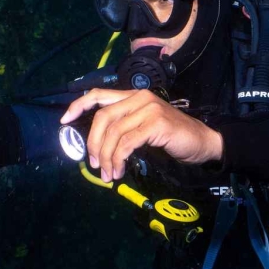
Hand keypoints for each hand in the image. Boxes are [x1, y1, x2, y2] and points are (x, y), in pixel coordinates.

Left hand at [60, 89, 223, 181]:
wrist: (203, 142)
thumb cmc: (173, 137)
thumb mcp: (144, 127)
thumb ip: (124, 128)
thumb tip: (98, 144)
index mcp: (134, 96)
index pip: (99, 94)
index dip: (79, 105)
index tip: (64, 119)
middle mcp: (140, 98)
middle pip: (103, 117)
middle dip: (93, 143)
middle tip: (93, 164)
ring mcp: (149, 109)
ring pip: (114, 132)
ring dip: (106, 157)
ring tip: (108, 174)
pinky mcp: (156, 124)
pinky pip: (127, 143)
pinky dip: (118, 159)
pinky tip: (119, 170)